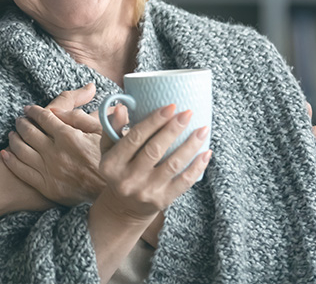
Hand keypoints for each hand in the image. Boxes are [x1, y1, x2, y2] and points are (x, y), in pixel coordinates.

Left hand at [1, 83, 105, 204]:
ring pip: (21, 150)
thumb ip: (78, 116)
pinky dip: (11, 160)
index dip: (33, 111)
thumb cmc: (107, 158)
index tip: (29, 109)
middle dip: (21, 122)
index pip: (44, 118)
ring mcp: (49, 171)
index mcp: (69, 137)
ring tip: (13, 133)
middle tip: (19, 119)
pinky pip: (22, 171)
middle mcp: (56, 153)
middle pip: (29, 132)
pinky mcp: (46, 187)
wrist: (110, 193)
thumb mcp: (100, 131)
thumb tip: (56, 110)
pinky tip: (7, 153)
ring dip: (14, 139)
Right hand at [96, 104, 210, 222]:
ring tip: (202, 129)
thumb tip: (121, 107)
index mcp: (112, 164)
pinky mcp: (162, 200)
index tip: (170, 107)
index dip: (153, 121)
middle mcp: (128, 179)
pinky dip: (197, 166)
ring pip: (173, 165)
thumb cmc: (118, 170)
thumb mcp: (109, 150)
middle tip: (187, 113)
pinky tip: (206, 152)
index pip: (135, 137)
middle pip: (155, 150)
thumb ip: (113, 128)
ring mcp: (146, 191)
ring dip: (190, 145)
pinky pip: (184, 182)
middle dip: (173, 129)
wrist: (124, 207)